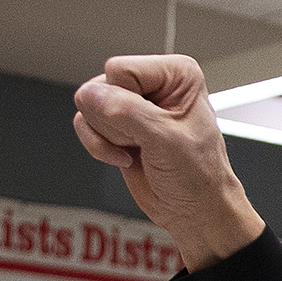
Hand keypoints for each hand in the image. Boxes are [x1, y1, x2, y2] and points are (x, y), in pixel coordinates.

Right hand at [71, 56, 264, 269]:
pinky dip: (98, 146)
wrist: (193, 210)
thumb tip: (90, 96)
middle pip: (99, 87)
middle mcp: (152, 82)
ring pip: (88, 105)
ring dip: (108, 137)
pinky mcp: (115, 124)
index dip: (126, 103)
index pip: (120, 70)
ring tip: (139, 148)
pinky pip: (83, 123)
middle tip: (146, 141)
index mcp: (175, 73)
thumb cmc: (198, 176)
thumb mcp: (167, 139)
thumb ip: (126, 112)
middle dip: (116, 123)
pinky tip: (126, 157)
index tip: (151, 127)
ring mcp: (131, 102)